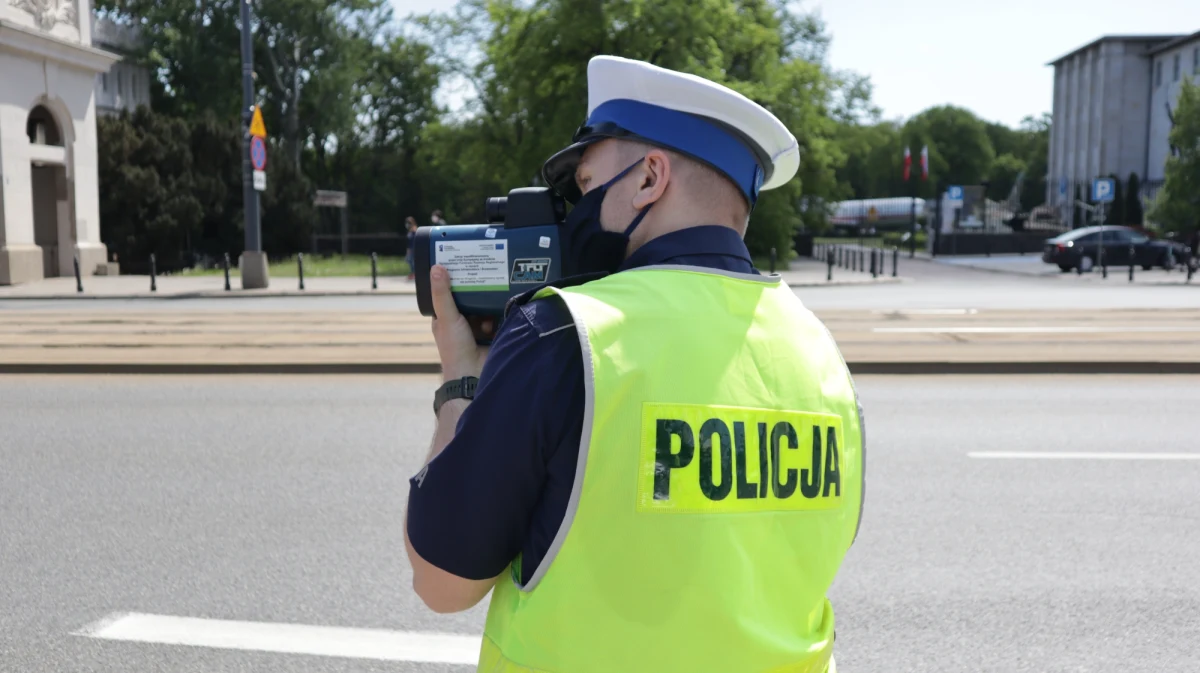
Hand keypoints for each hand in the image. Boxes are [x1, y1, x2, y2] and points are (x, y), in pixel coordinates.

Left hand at [430, 265, 493, 381]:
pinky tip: (501, 310)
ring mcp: (478, 327)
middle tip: (485, 269)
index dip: (456, 280)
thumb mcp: (447, 317)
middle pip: (470, 298)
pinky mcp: (494, 332)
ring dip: (489, 301)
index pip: (450, 293)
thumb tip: (437, 267)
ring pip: (485, 306)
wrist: (475, 374)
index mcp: (446, 317)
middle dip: (477, 288)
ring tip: (495, 288)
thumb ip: (443, 294)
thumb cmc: (454, 348)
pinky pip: (498, 316)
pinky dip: (499, 313)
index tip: (464, 262)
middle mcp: (462, 320)